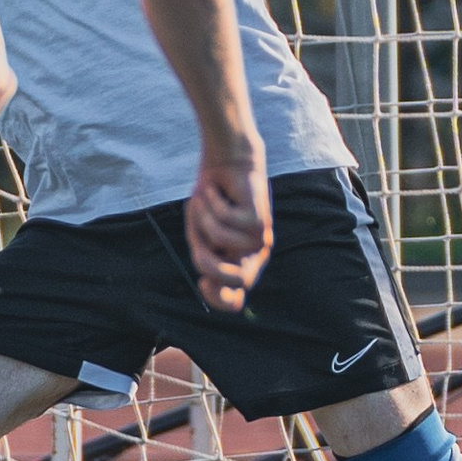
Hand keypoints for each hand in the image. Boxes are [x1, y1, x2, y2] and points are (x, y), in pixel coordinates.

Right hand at [185, 145, 271, 314]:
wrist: (225, 161)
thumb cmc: (212, 198)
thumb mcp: (201, 233)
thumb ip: (205, 259)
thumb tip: (208, 284)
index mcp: (238, 261)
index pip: (233, 298)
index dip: (218, 299)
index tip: (202, 284)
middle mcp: (253, 253)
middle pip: (236, 281)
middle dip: (213, 264)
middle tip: (200, 242)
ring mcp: (259, 237)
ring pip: (220, 242)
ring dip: (205, 218)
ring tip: (210, 201)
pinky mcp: (260, 221)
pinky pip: (225, 222)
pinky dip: (213, 204)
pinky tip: (218, 191)